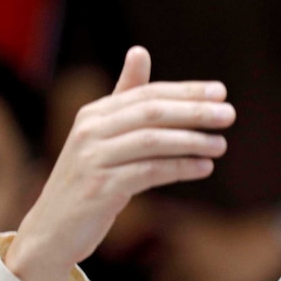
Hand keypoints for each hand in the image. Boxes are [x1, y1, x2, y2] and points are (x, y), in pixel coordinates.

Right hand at [5, 46, 235, 280]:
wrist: (52, 229)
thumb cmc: (87, 181)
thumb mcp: (102, 137)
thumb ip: (124, 99)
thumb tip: (139, 51)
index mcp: (94, 113)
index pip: (147, 94)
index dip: (186, 91)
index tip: (221, 92)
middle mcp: (90, 130)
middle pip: (151, 112)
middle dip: (194, 111)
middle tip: (228, 115)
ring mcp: (93, 159)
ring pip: (152, 141)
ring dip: (192, 141)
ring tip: (221, 145)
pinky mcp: (101, 188)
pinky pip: (149, 172)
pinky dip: (180, 168)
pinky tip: (203, 168)